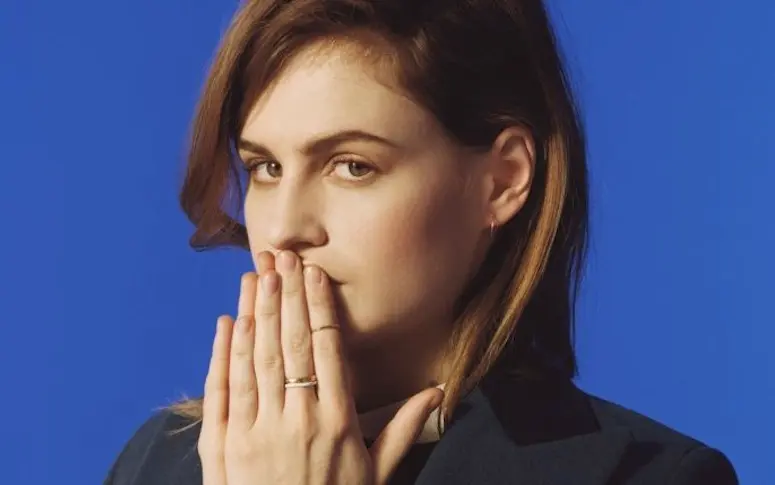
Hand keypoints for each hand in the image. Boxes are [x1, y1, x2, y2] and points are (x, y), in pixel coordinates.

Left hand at [198, 250, 443, 484]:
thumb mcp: (376, 476)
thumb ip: (401, 431)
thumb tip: (437, 392)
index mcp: (336, 422)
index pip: (325, 348)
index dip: (317, 306)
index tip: (313, 273)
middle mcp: (295, 420)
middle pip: (289, 343)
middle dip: (284, 294)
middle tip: (281, 255)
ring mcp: (254, 432)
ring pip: (254, 358)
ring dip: (253, 312)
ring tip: (255, 274)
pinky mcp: (223, 447)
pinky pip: (221, 392)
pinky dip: (223, 355)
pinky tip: (226, 323)